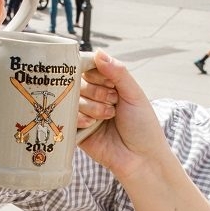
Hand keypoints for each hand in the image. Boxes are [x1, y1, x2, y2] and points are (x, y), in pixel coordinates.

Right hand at [77, 50, 169, 180]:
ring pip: (72, 98)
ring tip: (108, 117)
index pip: (90, 67)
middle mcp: (94, 98)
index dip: (96, 73)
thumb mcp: (134, 94)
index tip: (110, 84)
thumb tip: (99, 52)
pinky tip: (92, 125)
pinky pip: (67, 116)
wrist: (140, 159)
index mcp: (108, 86)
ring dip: (91, 106)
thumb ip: (117, 72)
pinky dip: (80, 118)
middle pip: (78, 81)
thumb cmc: (142, 126)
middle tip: (113, 103)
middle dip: (96, 91)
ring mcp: (84, 113)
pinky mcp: (76, 130)